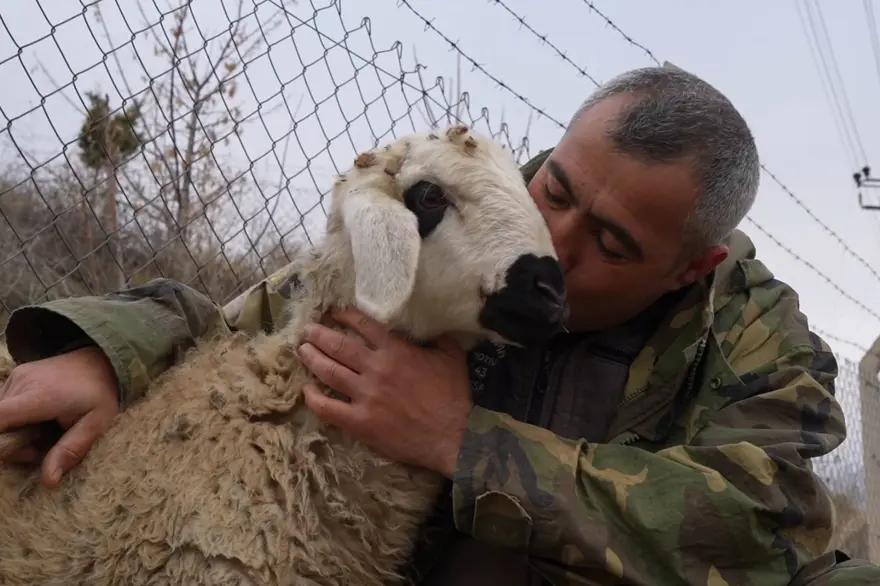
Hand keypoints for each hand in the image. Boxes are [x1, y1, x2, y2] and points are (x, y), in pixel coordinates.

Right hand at [0, 346, 119, 486]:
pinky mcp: (16, 376)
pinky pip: (4, 405)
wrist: (101, 360)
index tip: (16, 452)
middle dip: (12, 444)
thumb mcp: (96, 424)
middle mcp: (22, 383)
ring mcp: (17, 377)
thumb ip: (71, 450)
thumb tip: (48, 481)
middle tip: (39, 449)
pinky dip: (14, 419)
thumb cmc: (100, 394)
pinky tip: (37, 419)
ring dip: (13, 432)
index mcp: (40, 396)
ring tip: (42, 432)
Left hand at [297, 307, 471, 477]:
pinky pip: (329, 408)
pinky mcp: (361, 422)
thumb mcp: (451, 355)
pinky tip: (306, 391)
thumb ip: (437, 337)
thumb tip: (430, 327)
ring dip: (312, 359)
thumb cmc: (455, 395)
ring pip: (329, 372)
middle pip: (338, 346)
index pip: (363, 325)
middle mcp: (375, 368)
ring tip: (302, 350)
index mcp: (396, 350)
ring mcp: (365, 396)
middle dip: (319, 334)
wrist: (456, 434)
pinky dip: (314, 398)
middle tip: (307, 329)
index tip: (333, 312)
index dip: (345, 316)